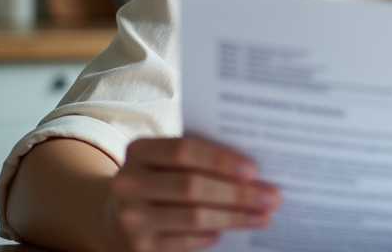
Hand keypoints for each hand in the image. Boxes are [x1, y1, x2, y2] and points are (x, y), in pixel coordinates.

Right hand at [104, 135, 279, 251]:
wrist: (120, 214)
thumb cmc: (160, 179)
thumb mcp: (167, 161)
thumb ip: (199, 158)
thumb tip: (253, 171)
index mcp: (140, 151)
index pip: (184, 150)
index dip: (221, 160)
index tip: (254, 170)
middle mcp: (129, 183)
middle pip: (192, 186)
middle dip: (238, 193)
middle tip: (271, 197)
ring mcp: (131, 217)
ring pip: (194, 217)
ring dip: (234, 217)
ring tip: (262, 216)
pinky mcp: (140, 247)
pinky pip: (185, 242)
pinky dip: (211, 236)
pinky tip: (228, 231)